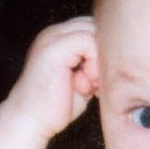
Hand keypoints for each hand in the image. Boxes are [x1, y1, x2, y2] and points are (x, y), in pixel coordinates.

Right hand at [0, 17, 99, 139]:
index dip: (101, 51)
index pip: (92, 28)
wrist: (30, 123)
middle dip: (102, 52)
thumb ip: (94, 64)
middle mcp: (53, 33)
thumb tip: (119, 55)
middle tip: (95, 82)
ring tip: (90, 83)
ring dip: (99, 58)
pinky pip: (88, 40)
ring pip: (93, 30)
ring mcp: (51, 37)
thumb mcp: (82, 80)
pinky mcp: (53, 47)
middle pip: (95, 25)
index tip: (97, 81)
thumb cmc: (56, 108)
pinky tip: (86, 83)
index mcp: (58, 38)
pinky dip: (94, 62)